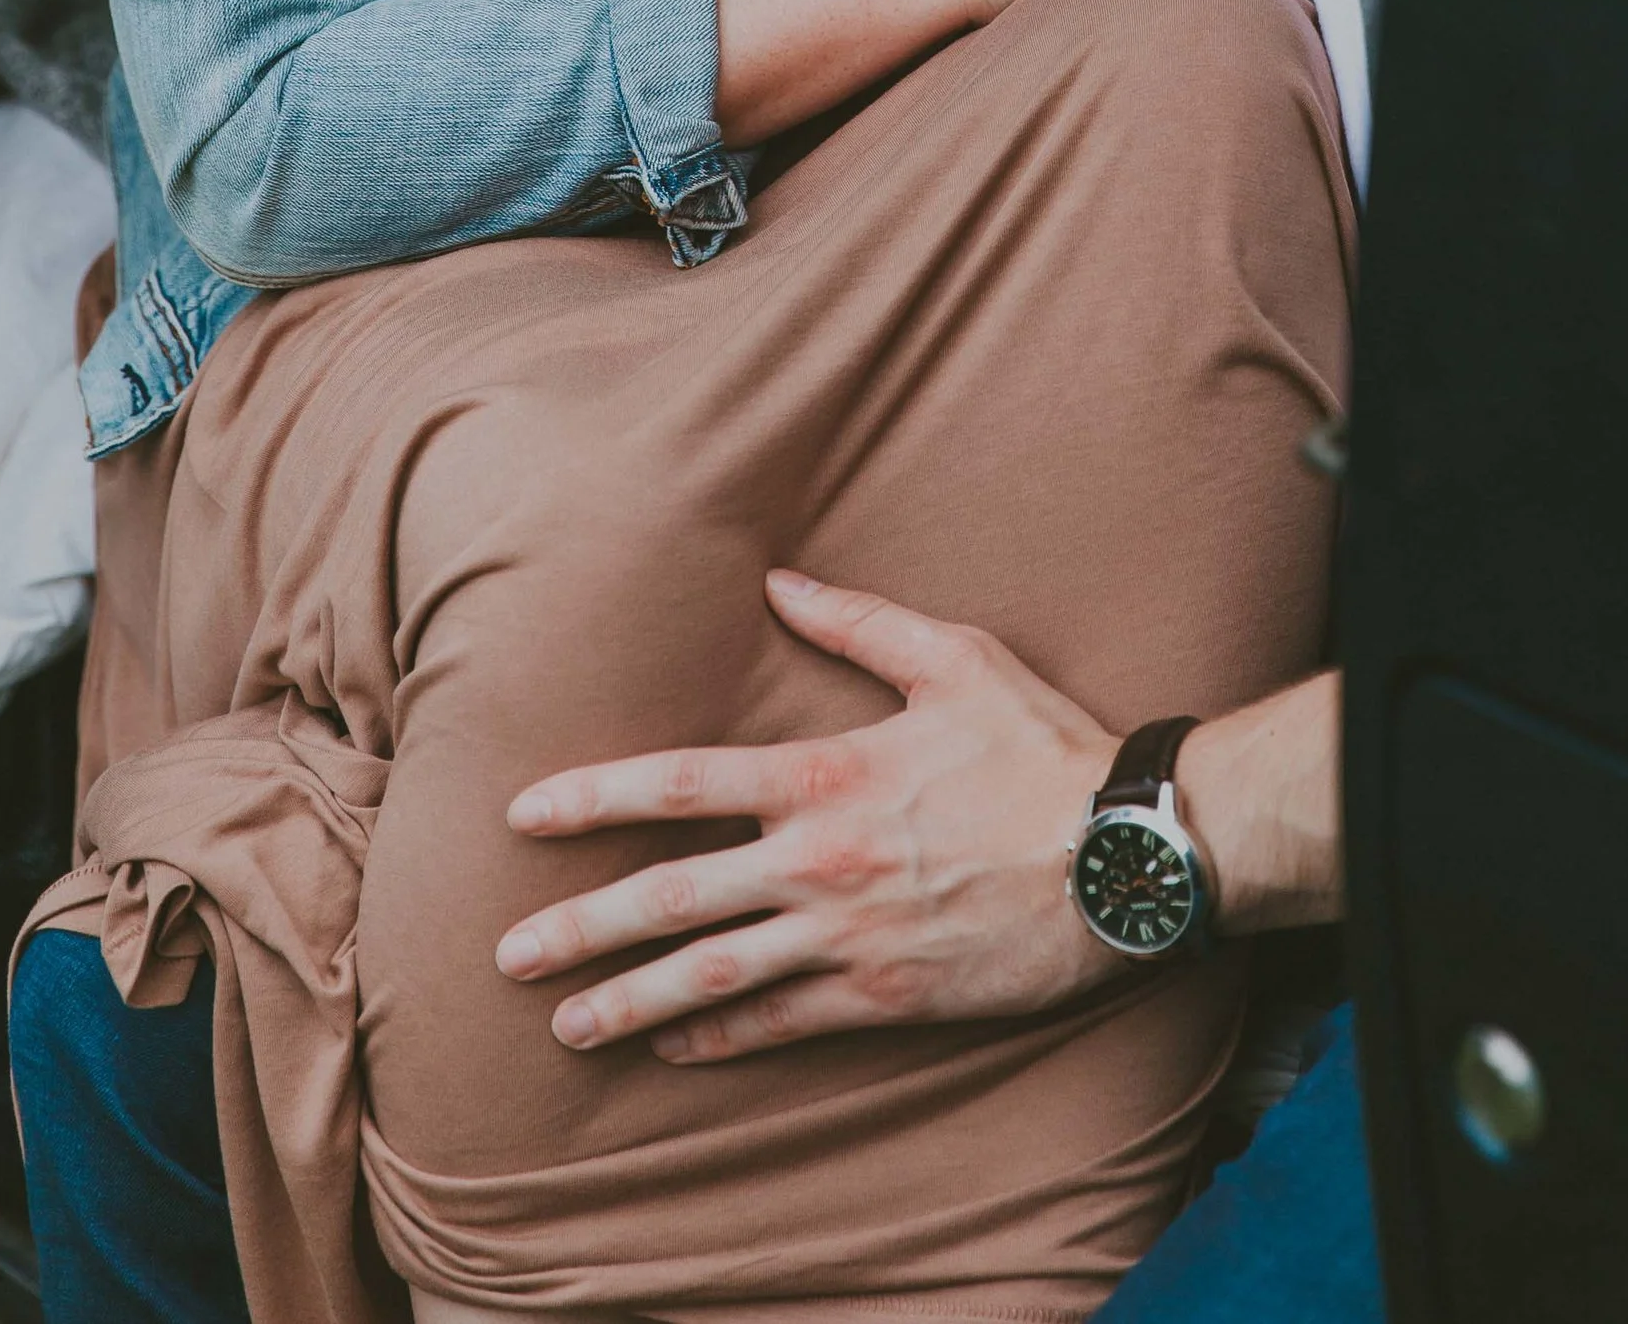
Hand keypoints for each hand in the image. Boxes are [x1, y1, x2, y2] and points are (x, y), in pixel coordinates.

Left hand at [496, 570, 1121, 1059]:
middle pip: (672, 897)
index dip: (593, 798)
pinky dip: (721, 1035)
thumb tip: (778, 580)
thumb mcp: (955, 658)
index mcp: (826, 773)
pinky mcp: (885, 994)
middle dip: (581, 929)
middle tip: (507, 957)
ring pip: (712, 976)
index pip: (680, 786)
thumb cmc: (1039, 747)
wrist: (1121, 856)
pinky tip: (676, 1047)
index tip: (523, 817)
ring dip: (629, 1002)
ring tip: (566, 1027)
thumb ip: (859, 621)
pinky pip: (782, 1021)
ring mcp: (848, 936)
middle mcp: (819, 860)